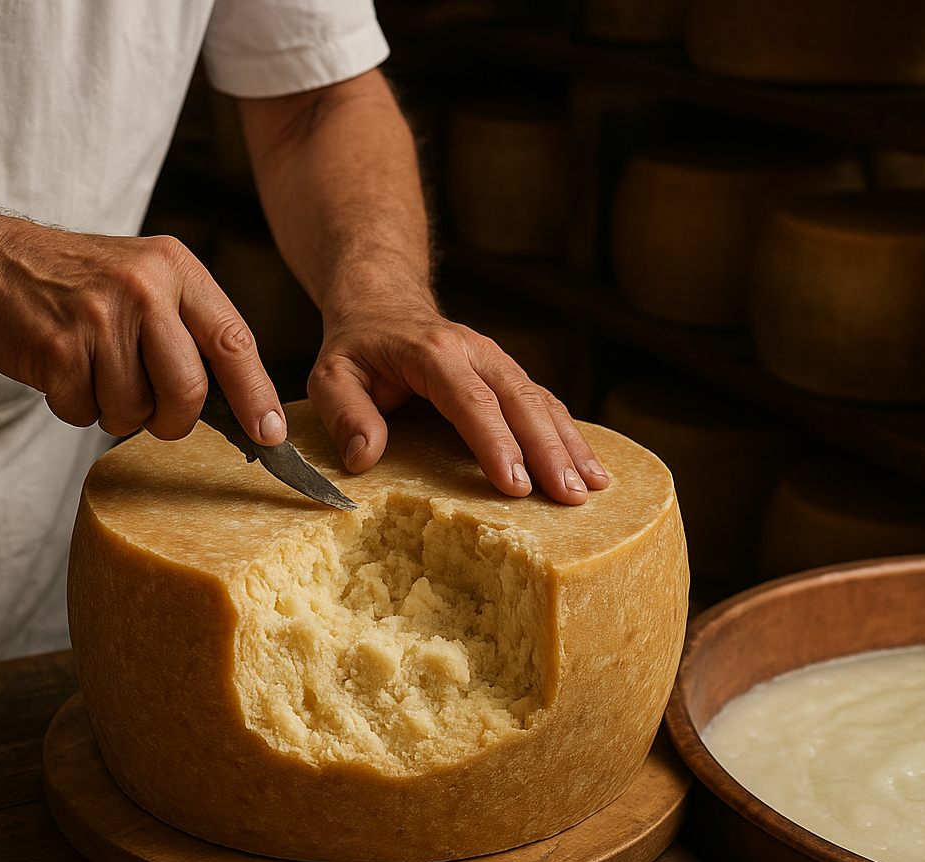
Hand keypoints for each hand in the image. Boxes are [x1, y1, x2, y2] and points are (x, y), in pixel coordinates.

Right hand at [0, 203, 284, 443]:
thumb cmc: (91, 285)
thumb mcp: (154, 282)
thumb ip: (199, 332)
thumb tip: (251, 408)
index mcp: (178, 270)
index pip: (234, 342)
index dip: (257, 396)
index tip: (270, 434)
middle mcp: (143, 288)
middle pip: (188, 392)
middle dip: (174, 420)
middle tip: (156, 411)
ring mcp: (98, 317)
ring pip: (135, 411)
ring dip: (118, 412)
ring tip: (100, 373)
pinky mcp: (57, 347)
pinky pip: (87, 412)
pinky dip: (79, 408)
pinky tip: (69, 371)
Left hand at [307, 300, 609, 504]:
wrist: (383, 300)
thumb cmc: (357, 347)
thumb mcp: (331, 376)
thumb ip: (345, 414)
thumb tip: (364, 458)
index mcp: (433, 354)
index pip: (471, 401)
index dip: (495, 443)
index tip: (515, 484)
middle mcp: (475, 352)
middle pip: (521, 401)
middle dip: (549, 451)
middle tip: (569, 497)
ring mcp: (498, 360)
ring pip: (543, 401)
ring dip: (570, 444)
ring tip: (593, 488)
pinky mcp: (508, 373)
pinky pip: (546, 402)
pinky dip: (570, 434)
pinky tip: (589, 467)